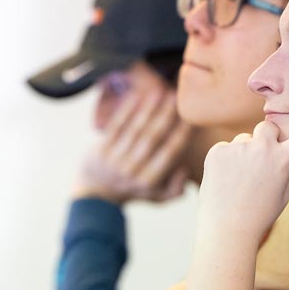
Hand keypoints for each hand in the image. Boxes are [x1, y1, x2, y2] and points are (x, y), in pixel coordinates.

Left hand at [74, 86, 191, 203]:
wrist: (97, 193)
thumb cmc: (135, 190)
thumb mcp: (159, 197)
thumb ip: (176, 188)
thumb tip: (185, 168)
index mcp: (149, 181)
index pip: (169, 153)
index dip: (181, 134)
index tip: (191, 117)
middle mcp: (132, 170)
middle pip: (152, 138)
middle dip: (165, 116)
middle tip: (176, 98)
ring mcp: (114, 159)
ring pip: (135, 129)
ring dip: (148, 109)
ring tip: (160, 92)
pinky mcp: (100, 149)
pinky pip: (116, 126)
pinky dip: (127, 111)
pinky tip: (137, 96)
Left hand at [197, 98, 288, 245]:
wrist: (226, 229)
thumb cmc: (259, 215)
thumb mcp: (282, 194)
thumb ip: (287, 168)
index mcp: (284, 161)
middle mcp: (262, 149)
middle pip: (269, 127)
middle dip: (267, 139)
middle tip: (261, 162)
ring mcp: (238, 148)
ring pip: (245, 140)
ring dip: (244, 153)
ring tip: (239, 180)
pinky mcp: (218, 151)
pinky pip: (226, 148)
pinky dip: (226, 161)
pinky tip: (225, 180)